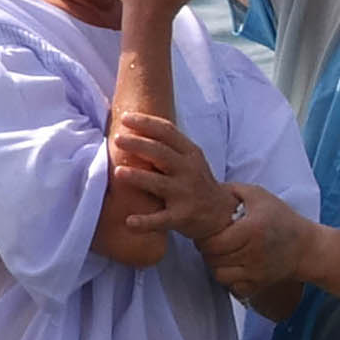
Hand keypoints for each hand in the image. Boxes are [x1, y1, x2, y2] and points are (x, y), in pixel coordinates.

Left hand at [112, 111, 234, 241]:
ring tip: (118, 172)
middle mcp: (189, 171)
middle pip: (162, 154)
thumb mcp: (190, 159)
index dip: (146, 123)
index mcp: (190, 153)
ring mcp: (186, 194)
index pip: (168, 132)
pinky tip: (129, 222)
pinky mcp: (182, 218)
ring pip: (159, 184)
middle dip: (139, 144)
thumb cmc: (196, 181)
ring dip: (138, 177)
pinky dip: (145, 222)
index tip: (125, 118)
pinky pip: (161, 220)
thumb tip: (135, 126)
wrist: (221, 213)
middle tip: (117, 139)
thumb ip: (169, 145)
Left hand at [197, 183, 313, 306]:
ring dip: (215, 264)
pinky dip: (228, 279)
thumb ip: (230, 191)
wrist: (306, 247)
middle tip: (211, 241)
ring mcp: (256, 272)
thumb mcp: (258, 195)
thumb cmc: (281, 218)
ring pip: (219, 275)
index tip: (206, 231)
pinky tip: (232, 266)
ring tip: (221, 253)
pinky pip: (233, 287)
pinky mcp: (259, 285)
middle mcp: (253, 253)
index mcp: (251, 229)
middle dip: (207, 250)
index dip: (203, 237)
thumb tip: (205, 192)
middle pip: (213, 258)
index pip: (213, 242)